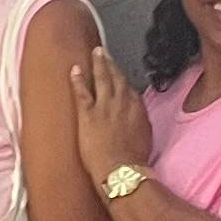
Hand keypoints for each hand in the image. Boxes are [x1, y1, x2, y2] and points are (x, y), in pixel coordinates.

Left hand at [64, 48, 150, 186]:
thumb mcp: (145, 137)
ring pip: (102, 78)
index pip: (129, 89)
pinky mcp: (88, 114)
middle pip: (117, 78)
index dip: (122, 79)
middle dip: (110, 64)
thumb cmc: (134, 159)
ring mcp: (105, 106)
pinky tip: (74, 69)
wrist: (122, 168)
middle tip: (104, 52)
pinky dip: (78, 79)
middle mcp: (123, 102)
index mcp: (137, 108)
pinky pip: (82, 92)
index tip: (118, 73)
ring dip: (98, 63)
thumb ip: (139, 122)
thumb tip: (136, 119)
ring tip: (95, 52)